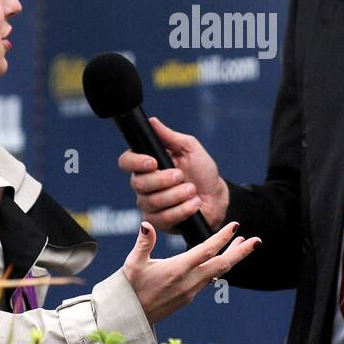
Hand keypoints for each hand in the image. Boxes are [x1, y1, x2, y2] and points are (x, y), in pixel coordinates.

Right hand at [117, 116, 229, 232]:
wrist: (217, 197)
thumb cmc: (202, 171)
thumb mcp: (190, 149)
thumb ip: (170, 137)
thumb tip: (152, 121)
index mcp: (147, 164)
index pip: (126, 161)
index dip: (135, 162)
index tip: (153, 162)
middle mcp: (143, 185)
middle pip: (138, 184)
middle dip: (163, 180)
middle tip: (181, 175)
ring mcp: (149, 205)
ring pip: (152, 202)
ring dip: (177, 195)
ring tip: (192, 190)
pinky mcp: (158, 222)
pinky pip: (162, 218)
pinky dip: (182, 210)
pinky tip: (194, 204)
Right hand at [121, 220, 260, 324]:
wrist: (130, 316)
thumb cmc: (129, 288)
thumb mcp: (133, 264)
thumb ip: (143, 243)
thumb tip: (147, 224)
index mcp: (177, 269)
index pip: (206, 250)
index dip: (222, 237)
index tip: (235, 226)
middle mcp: (188, 281)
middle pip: (222, 265)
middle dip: (241, 252)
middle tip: (257, 240)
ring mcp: (191, 291)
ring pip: (218, 272)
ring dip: (232, 258)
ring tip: (243, 243)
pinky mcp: (189, 297)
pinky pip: (210, 280)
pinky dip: (220, 267)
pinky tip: (222, 259)